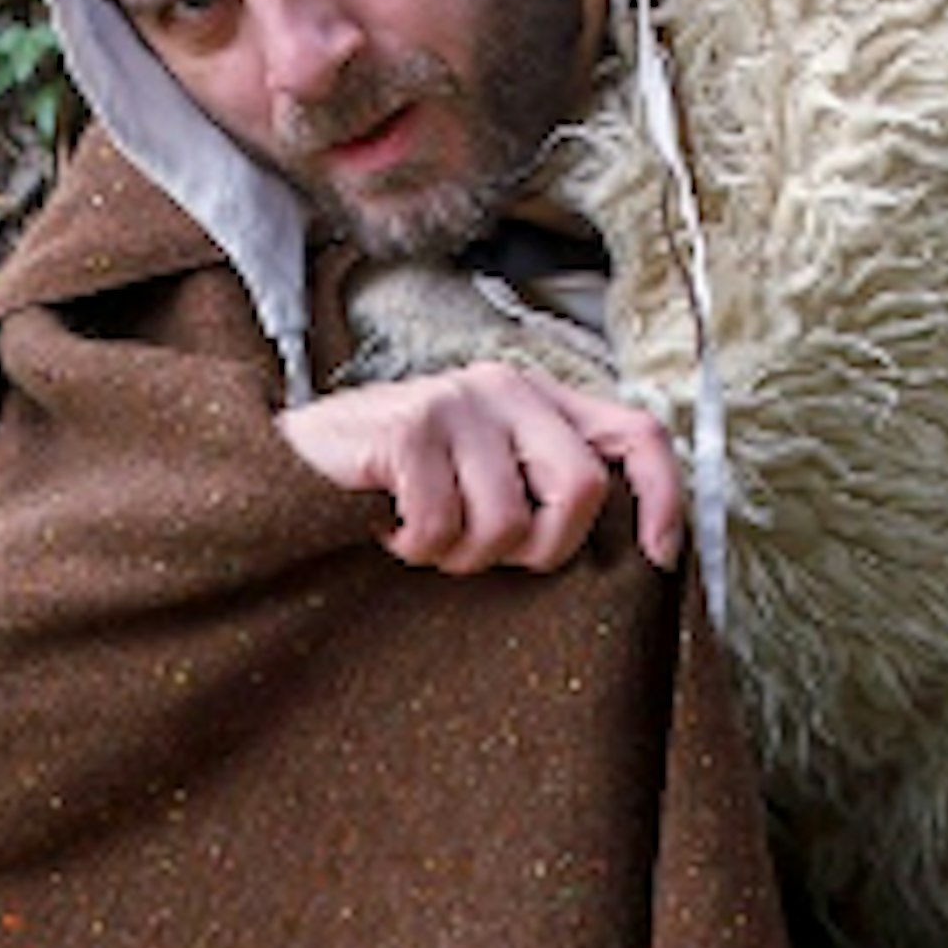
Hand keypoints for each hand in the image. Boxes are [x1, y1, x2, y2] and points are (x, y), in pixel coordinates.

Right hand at [278, 361, 687, 576]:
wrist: (283, 467)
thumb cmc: (393, 489)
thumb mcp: (483, 480)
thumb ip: (543, 488)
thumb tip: (634, 548)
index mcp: (539, 400)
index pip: (638, 434)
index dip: (664, 498)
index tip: (658, 560)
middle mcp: (506, 387)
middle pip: (582, 489)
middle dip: (540, 550)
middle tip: (481, 554)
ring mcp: (456, 401)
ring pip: (507, 524)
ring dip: (460, 557)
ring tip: (422, 535)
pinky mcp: (409, 427)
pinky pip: (442, 529)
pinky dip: (413, 548)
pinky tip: (386, 525)